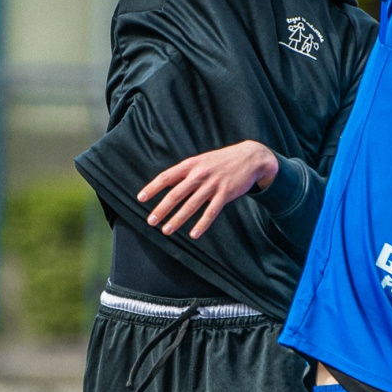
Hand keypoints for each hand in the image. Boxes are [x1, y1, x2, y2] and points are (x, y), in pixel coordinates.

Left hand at [139, 141, 278, 240]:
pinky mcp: (225, 194)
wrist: (250, 157)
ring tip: (166, 231)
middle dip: (161, 209)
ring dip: (177, 219)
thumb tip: (167, 184)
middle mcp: (199, 174)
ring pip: (191, 205)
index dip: (152, 188)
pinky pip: (211, 212)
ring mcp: (212, 184)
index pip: (166, 177)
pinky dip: (202, 224)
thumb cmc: (222, 161)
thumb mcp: (201, 161)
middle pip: (175, 194)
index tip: (141, 199)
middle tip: (150, 222)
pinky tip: (193, 234)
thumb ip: (186, 172)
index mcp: (191, 165)